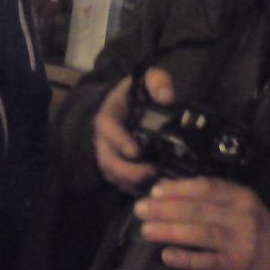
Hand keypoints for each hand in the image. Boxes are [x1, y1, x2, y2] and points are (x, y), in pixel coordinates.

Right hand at [91, 68, 173, 194]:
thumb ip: (156, 82)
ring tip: (155, 184)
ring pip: (112, 175)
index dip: (119, 140)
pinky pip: (120, 183)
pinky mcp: (115, 168)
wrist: (123, 106)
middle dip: (126, 170)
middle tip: (151, 172)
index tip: (136, 151)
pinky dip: (134, 189)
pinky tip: (152, 190)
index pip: (106, 127)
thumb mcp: (146, 79)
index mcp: (109, 114)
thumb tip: (167, 98)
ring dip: (131, 183)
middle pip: (107, 159)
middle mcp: (103, 138)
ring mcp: (107, 155)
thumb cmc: (136, 93)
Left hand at [133, 177, 269, 269]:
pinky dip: (186, 258)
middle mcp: (242, 216)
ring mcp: (240, 242)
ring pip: (201, 233)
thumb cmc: (256, 229)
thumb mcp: (241, 205)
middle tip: (141, 209)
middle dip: (166, 209)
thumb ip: (212, 197)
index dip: (180, 188)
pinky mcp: (236, 267)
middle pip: (199, 210)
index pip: (207, 188)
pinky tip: (167, 255)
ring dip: (171, 231)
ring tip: (146, 230)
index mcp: (241, 197)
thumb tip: (169, 188)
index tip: (155, 190)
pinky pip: (207, 262)